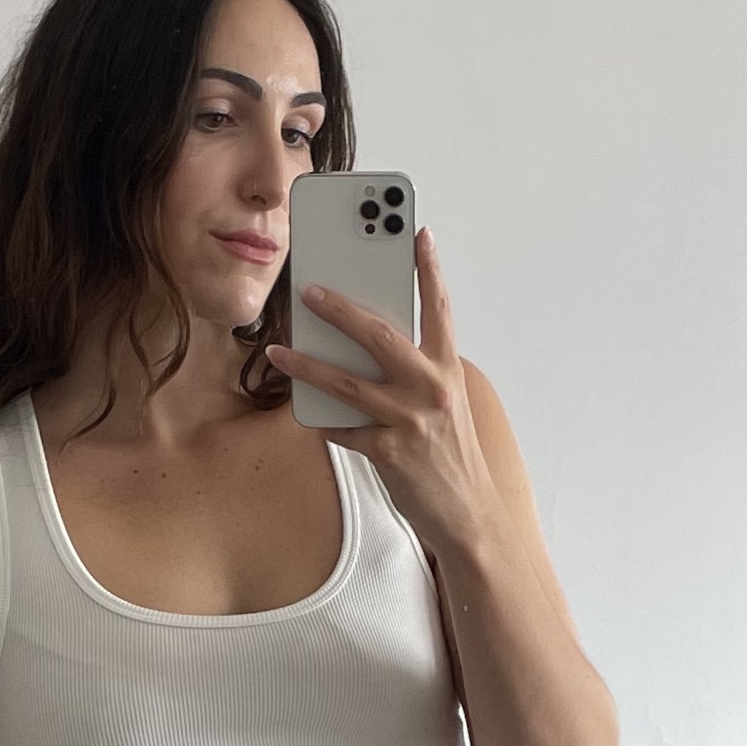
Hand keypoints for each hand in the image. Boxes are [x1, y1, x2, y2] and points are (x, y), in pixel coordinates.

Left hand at [267, 229, 497, 561]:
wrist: (467, 512)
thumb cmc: (449, 454)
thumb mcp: (443, 403)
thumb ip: (413, 372)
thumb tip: (362, 346)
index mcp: (446, 369)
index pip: (439, 308)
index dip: (428, 269)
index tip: (417, 233)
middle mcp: (431, 388)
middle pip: (380, 335)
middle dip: (340, 309)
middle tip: (309, 291)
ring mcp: (409, 420)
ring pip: (347, 382)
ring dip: (307, 364)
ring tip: (279, 351)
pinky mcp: (389, 451)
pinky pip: (342, 429)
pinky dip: (322, 420)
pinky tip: (305, 412)